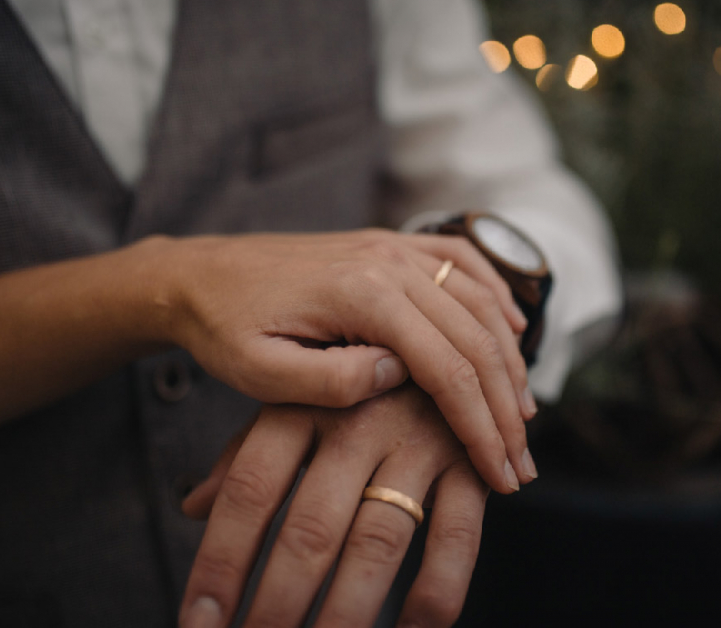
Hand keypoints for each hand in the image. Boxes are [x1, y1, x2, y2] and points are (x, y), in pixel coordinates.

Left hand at [161, 229, 538, 491]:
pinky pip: (460, 260)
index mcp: (362, 296)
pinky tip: (511, 328)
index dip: (481, 426)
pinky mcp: (387, 246)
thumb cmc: (223, 329)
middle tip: (522, 460)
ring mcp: (392, 248)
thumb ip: (330, 380)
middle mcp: (389, 262)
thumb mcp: (259, 372)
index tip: (502, 475)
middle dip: (507, 405)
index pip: (448, 367)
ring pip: (479, 300)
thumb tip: (401, 376)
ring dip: (509, 358)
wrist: (198, 274)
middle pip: (476, 337)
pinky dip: (494, 295)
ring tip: (523, 413)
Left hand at [179, 383, 488, 627]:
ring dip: (348, 612)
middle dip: (279, 604)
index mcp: (303, 402)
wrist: (424, 297)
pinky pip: (457, 534)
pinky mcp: (469, 455)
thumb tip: (193, 508)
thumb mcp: (283, 393)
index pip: (249, 490)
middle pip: (310, 528)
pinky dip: (437, 591)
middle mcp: (359, 418)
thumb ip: (245, 453)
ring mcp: (419, 435)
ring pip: (379, 540)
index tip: (200, 624)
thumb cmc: (341, 365)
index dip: (220, 563)